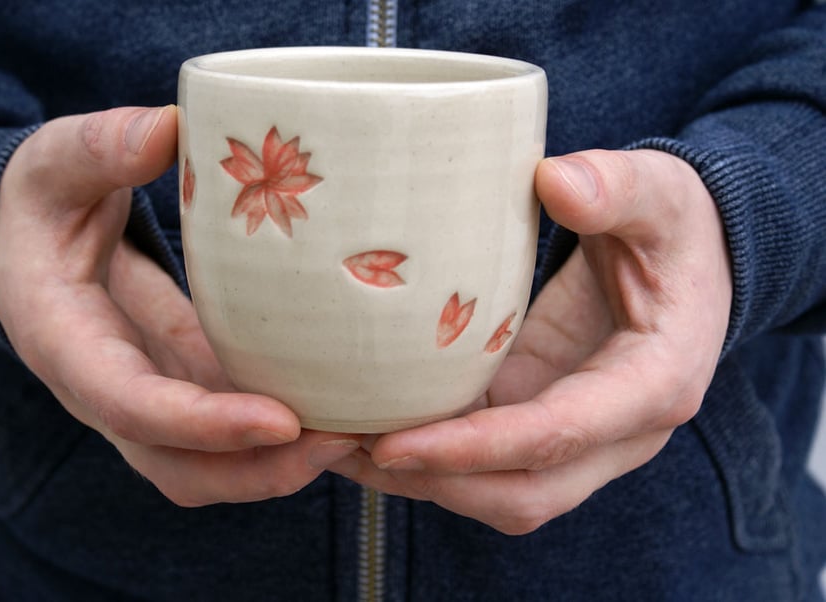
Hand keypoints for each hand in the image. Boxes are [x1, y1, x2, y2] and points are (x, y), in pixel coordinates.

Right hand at [0, 106, 359, 505]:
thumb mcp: (56, 163)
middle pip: (179, 467)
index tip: (283, 420)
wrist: (33, 240)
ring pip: (213, 465)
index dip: (203, 424)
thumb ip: (101, 148)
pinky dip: (288, 434)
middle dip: (259, 470)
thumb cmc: (43, 200)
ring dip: (284, 465)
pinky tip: (345, 408)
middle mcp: (107, 391)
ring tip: (361, 435)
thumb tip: (171, 129)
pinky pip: (236, 429)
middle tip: (343, 441)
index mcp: (65, 342)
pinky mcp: (189, 382)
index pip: (128, 404)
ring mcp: (153, 396)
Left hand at [328, 149, 731, 533]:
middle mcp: (619, 432)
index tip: (392, 445)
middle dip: (431, 480)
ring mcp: (579, 437)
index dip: (473, 449)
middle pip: (521, 492)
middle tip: (341, 447)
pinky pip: (482, 460)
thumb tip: (555, 182)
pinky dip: (426, 454)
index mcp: (654, 384)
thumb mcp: (657, 193)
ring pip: (496, 491)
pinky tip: (364, 425)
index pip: (556, 436)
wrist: (690, 257)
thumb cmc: (674, 225)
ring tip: (334, 444)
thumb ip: (614, 186)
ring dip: (417, 480)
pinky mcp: (541, 418)